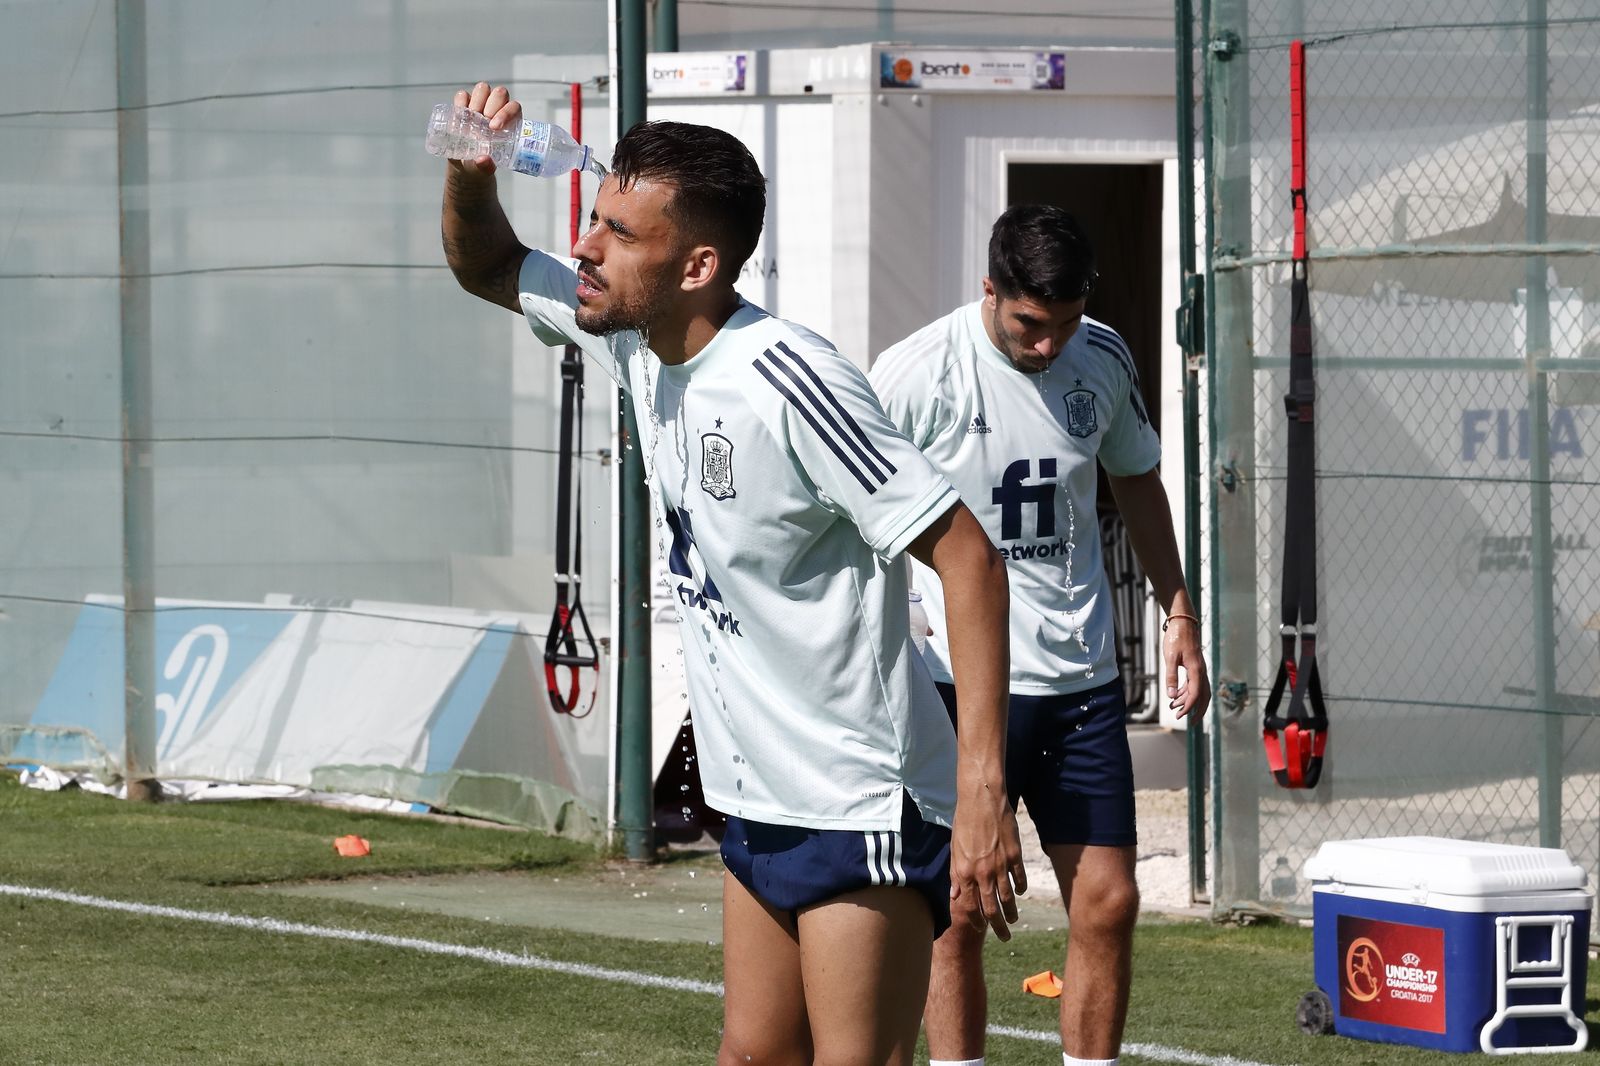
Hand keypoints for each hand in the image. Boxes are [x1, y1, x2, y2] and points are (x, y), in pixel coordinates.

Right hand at [452, 82, 522, 174]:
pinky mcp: (464, 106)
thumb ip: (485, 167)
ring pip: (483, 89)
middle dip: (492, 105)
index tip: (494, 127)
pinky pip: (463, 95)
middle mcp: (497, 110)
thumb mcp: (483, 170)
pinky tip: (459, 116)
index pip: (514, 107)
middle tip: (483, 123)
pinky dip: (460, 102)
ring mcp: (480, 106)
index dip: (506, 112)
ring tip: (470, 119)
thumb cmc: (481, 165)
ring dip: (476, 102)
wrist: (465, 165)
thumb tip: (483, 160)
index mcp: (510, 123)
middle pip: (500, 93)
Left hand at [949, 782, 1026, 940]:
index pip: (971, 907)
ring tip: (1013, 920)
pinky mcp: (1015, 856)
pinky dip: (1020, 889)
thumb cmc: (964, 822)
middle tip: (1004, 937)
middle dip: (998, 927)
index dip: (977, 921)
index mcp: (965, 872)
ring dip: (1011, 913)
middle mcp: (983, 873)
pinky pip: (1020, 880)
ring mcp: (1000, 866)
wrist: (982, 800)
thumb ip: (955, 874)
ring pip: (1008, 898)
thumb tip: (955, 895)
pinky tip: (1020, 893)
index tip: (981, 928)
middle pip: (991, 909)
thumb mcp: (954, 848)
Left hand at [1163, 616, 1210, 720]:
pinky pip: (1194, 684)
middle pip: (1203, 696)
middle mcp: (1201, 671)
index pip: (1195, 694)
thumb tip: (1172, 696)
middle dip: (1197, 710)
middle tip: (1189, 722)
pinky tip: (1177, 696)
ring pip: (1199, 691)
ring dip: (1189, 701)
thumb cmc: (1176, 638)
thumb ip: (1171, 677)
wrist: (1183, 623)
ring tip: (1175, 708)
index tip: (1179, 715)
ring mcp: (1199, 669)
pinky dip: (1187, 692)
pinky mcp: (1195, 667)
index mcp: (1196, 670)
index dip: (1188, 707)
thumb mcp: (1170, 657)